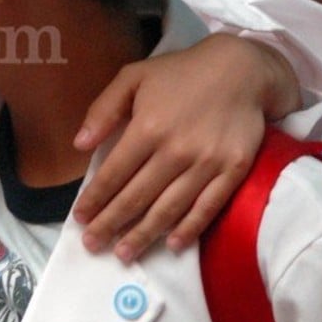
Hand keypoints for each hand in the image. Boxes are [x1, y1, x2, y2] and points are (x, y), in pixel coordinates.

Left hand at [71, 33, 299, 261]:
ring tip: (123, 253)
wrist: (242, 68)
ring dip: (143, 235)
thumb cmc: (181, 73)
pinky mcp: (234, 170)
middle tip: (92, 244)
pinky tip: (173, 245)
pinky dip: (189, 229)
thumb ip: (104, 109)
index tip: (80, 218)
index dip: (95, 199)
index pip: (114, 173)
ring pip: (169, 209)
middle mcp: (175, 150)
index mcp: (147, 127)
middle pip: (137, 197)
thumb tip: (79, 144)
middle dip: (110, 224)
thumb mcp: (134, 76)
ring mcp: (207, 163)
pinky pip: (208, 207)